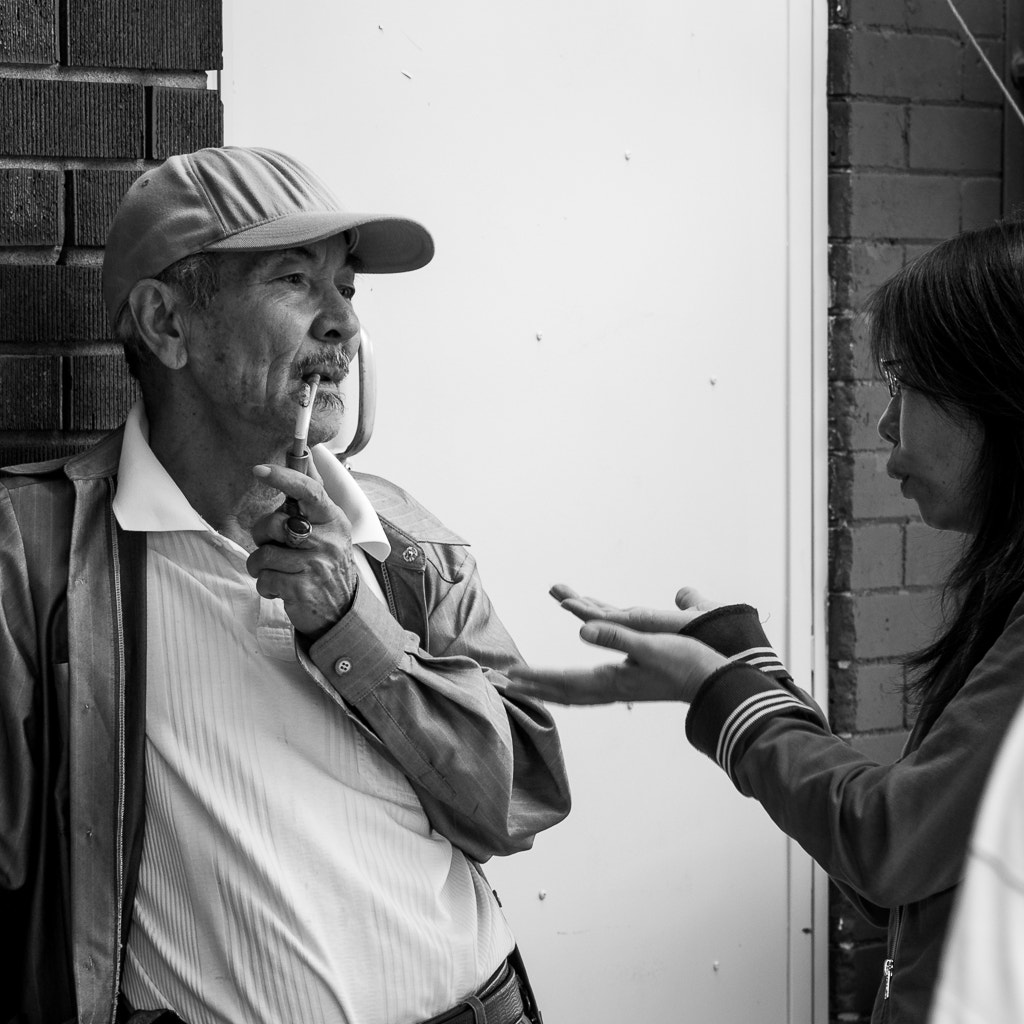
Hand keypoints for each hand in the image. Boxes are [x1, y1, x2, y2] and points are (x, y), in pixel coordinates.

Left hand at [247, 461, 357, 638]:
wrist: (341, 610)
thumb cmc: (325, 563)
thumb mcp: (328, 528)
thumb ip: (312, 496)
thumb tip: (305, 456)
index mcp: (333, 520)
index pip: (309, 491)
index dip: (283, 478)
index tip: (258, 470)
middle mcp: (328, 541)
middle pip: (275, 524)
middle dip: (262, 535)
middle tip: (272, 545)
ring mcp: (316, 566)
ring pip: (263, 555)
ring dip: (261, 565)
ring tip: (277, 570)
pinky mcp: (302, 589)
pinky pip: (264, 579)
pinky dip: (265, 586)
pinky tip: (281, 587)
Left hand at [507, 583, 727, 705]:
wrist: (714, 683)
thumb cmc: (685, 663)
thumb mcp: (650, 644)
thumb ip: (616, 636)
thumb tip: (582, 629)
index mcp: (612, 680)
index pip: (563, 681)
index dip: (535, 678)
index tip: (509, 676)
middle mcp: (611, 689)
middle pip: (561, 693)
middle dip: (531, 688)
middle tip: (501, 685)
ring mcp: (619, 690)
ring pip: (572, 694)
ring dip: (546, 690)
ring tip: (523, 687)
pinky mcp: (628, 686)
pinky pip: (586, 691)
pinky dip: (568, 689)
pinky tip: (566, 686)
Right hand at [549, 582, 719, 632]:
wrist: (728, 658)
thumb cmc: (719, 640)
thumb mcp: (701, 612)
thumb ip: (689, 603)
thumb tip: (684, 594)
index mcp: (649, 630)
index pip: (613, 615)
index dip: (593, 606)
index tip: (572, 596)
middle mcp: (639, 635)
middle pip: (600, 615)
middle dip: (578, 601)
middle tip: (553, 588)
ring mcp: (638, 637)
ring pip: (600, 619)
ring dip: (578, 606)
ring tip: (558, 597)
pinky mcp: (641, 638)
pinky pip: (608, 622)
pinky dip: (588, 613)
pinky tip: (572, 605)